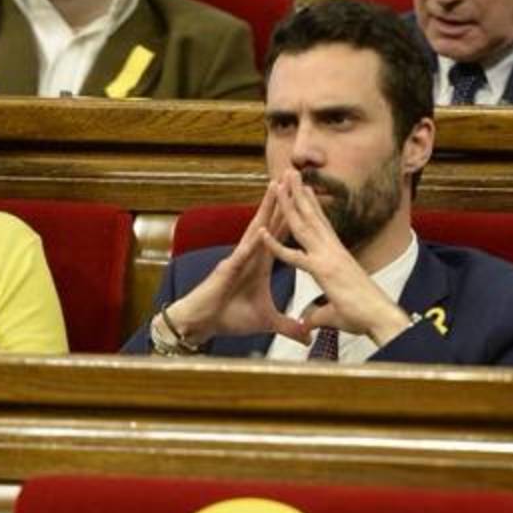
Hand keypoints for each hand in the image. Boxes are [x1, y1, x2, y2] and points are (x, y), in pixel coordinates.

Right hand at [162, 180, 309, 343]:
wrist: (204, 324)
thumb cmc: (230, 317)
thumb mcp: (267, 322)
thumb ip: (288, 326)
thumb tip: (306, 336)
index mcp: (262, 263)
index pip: (281, 234)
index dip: (293, 216)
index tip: (308, 198)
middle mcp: (251, 255)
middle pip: (270, 223)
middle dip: (282, 200)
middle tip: (294, 177)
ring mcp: (238, 260)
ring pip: (255, 230)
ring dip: (265, 210)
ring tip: (276, 187)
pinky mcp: (226, 271)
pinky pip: (240, 255)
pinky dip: (250, 245)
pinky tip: (259, 231)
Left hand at [259, 169, 411, 344]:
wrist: (381, 317)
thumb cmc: (364, 315)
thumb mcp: (335, 312)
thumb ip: (318, 315)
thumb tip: (306, 323)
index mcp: (337, 254)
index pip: (322, 225)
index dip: (312, 207)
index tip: (305, 191)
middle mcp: (332, 250)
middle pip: (311, 217)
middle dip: (299, 194)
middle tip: (290, 174)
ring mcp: (327, 257)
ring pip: (302, 225)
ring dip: (290, 202)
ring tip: (281, 181)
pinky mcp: (322, 270)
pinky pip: (292, 256)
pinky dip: (274, 245)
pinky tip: (260, 231)